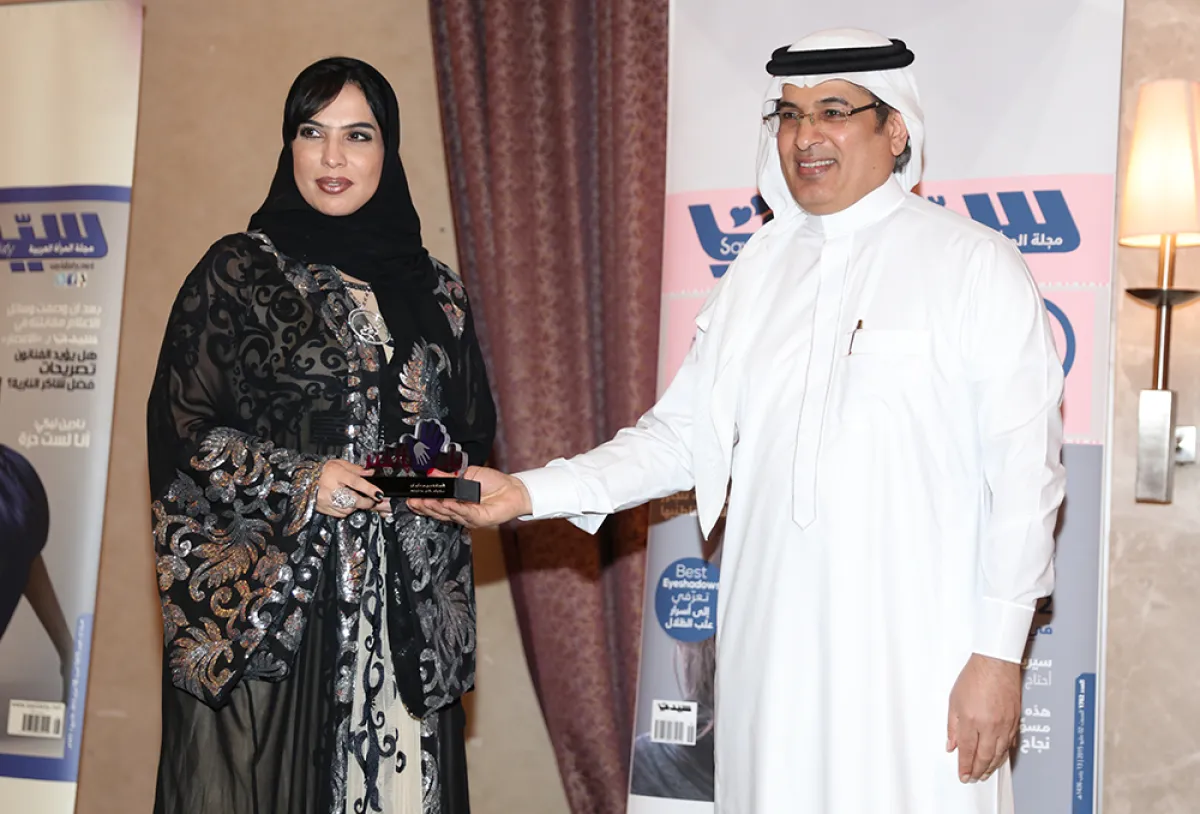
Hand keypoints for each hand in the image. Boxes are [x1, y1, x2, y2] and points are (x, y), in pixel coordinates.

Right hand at [316, 459, 388, 517]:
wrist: (304, 479)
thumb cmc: (321, 471)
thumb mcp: (339, 464)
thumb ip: (356, 469)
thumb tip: (370, 473)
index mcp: (336, 474)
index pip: (356, 482)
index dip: (369, 488)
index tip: (379, 493)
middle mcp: (332, 489)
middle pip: (354, 500)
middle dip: (368, 502)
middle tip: (374, 499)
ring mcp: (328, 501)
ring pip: (349, 509)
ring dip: (357, 506)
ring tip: (357, 498)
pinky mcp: (326, 510)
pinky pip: (342, 514)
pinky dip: (348, 510)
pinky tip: (347, 502)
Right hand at [406, 465, 530, 527]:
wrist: (513, 489)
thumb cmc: (493, 483)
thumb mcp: (468, 474)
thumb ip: (450, 476)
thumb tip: (433, 472)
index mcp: (456, 501)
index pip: (436, 503)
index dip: (423, 501)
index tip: (412, 496)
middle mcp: (460, 511)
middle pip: (439, 512)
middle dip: (425, 506)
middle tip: (414, 501)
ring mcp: (469, 516)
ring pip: (449, 514)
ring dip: (436, 508)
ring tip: (426, 501)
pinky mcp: (479, 519)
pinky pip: (465, 514)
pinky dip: (455, 508)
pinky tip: (447, 504)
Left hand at [946, 653, 1020, 782]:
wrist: (996, 663)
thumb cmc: (975, 676)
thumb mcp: (954, 701)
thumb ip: (952, 726)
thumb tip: (951, 744)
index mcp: (971, 720)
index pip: (967, 750)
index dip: (964, 765)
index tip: (963, 774)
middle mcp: (989, 725)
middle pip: (984, 756)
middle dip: (978, 770)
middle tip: (973, 778)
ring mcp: (1004, 724)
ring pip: (999, 753)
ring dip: (991, 766)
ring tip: (985, 773)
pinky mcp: (1014, 721)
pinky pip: (1009, 743)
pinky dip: (1003, 754)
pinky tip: (999, 757)